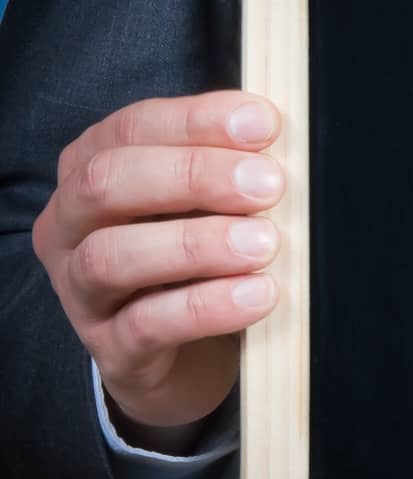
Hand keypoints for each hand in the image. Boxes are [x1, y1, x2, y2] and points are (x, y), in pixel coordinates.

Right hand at [31, 91, 284, 450]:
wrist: (190, 356)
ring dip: (196, 244)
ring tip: (265, 245)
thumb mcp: (211, 204)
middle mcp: (70, 226)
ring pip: (112, 256)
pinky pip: (146, 325)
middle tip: (268, 185)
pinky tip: (257, 295)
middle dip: (193, 175)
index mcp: (91, 170)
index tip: (264, 125)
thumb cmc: (201, 260)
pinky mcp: (111, 349)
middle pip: (107, 183)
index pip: (132, 129)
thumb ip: (232, 167)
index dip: (197, 121)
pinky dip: (206, 307)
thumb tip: (276, 132)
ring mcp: (80, 291)